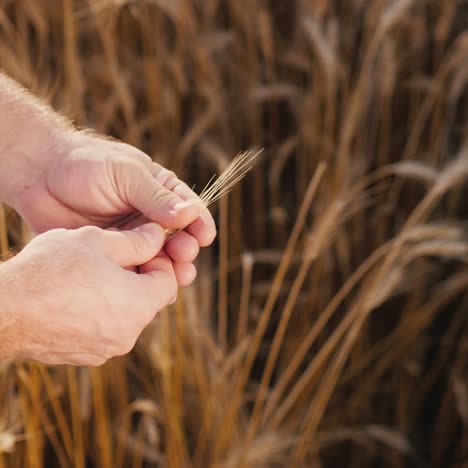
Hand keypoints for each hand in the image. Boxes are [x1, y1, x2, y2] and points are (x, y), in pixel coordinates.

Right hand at [0, 223, 179, 365]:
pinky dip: (100, 313)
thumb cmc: (51, 271)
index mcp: (139, 305)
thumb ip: (136, 241)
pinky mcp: (85, 356)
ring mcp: (107, 349)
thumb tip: (158, 236)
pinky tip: (76, 296)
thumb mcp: (98, 242)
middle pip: (149, 300)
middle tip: (115, 259)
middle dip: (139, 277)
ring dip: (118, 295)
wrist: (4, 311)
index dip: (159, 261)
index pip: (169, 281)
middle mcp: (129, 334)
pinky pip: (105, 330)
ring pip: (126, 315)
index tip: (140, 249)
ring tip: (92, 275)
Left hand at [12, 131, 215, 269]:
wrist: (40, 177)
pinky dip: (146, 280)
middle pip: (178, 238)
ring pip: (160, 258)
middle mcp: (150, 217)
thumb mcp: (126, 174)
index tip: (204, 236)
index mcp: (159, 192)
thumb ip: (156, 197)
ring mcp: (133, 237)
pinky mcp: (115, 255)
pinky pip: (136, 270)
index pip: (189, 209)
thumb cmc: (86, 165)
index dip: (199, 223)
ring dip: (172, 268)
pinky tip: (153, 288)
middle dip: (186, 248)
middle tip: (183, 254)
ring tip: (177, 276)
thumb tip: (189, 214)